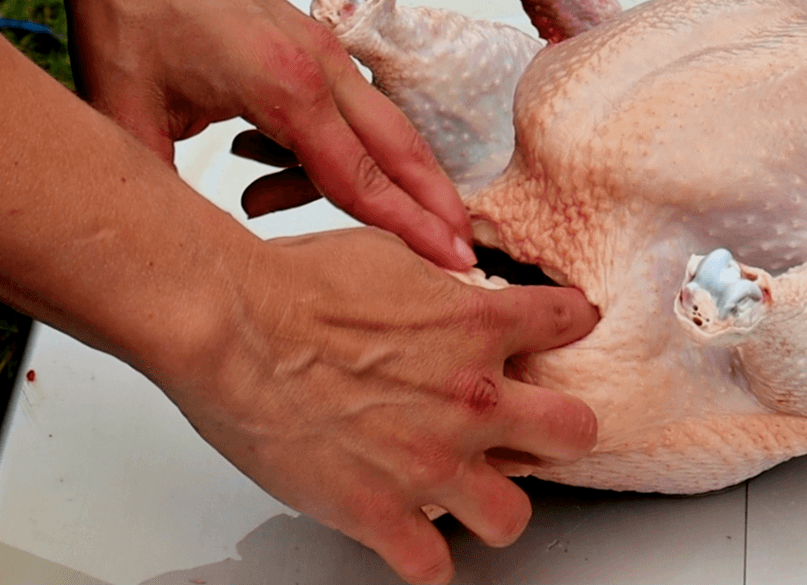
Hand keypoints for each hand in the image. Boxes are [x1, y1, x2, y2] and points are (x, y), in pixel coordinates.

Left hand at [59, 0, 473, 268]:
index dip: (408, 229)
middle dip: (433, 204)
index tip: (452, 261)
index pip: (361, 178)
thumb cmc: (128, 8)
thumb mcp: (127, 117)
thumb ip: (160, 194)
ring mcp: (321, 50)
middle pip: (400, 148)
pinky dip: (322, 147)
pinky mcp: (311, 44)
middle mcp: (319, 65)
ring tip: (262, 199)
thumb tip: (174, 254)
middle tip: (463, 253)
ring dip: (352, 177)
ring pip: (373, 130)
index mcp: (284, 86)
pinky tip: (257, 157)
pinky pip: (343, 110)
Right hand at [164, 228, 598, 584]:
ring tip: (473, 490)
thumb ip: (439, 279)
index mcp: (477, 326)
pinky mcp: (378, 512)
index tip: (562, 328)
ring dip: (496, 503)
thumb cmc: (295, 285)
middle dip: (559, 427)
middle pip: (574, 431)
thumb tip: (450, 283)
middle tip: (534, 425)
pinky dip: (423, 556)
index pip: (566, 321)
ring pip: (514, 517)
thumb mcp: (389, 253)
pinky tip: (411, 534)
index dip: (568, 322)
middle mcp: (470, 397)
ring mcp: (429, 462)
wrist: (232, 327)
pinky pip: (431, 568)